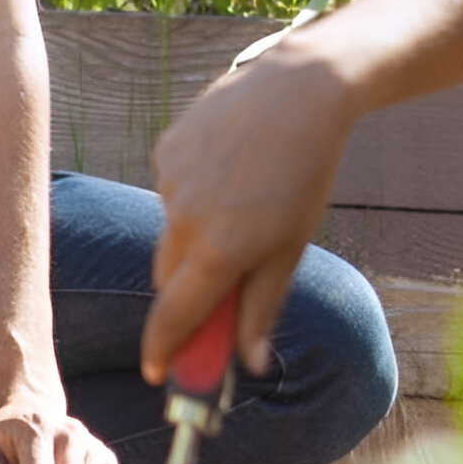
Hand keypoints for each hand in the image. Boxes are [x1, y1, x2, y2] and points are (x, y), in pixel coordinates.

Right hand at [147, 36, 355, 389]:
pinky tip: (228, 169)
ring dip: (195, 236)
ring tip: (243, 201)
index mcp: (220, 251)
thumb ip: (262, 308)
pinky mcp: (165, 150)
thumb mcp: (291, 247)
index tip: (157, 373)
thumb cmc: (305, 173)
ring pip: (171, 231)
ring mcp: (170, 182)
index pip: (174, 317)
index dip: (162, 350)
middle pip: (169, 278)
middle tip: (224, 282)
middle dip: (189, 289)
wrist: (300, 90)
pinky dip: (193, 194)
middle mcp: (185, 220)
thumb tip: (251, 363)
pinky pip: (171, 190)